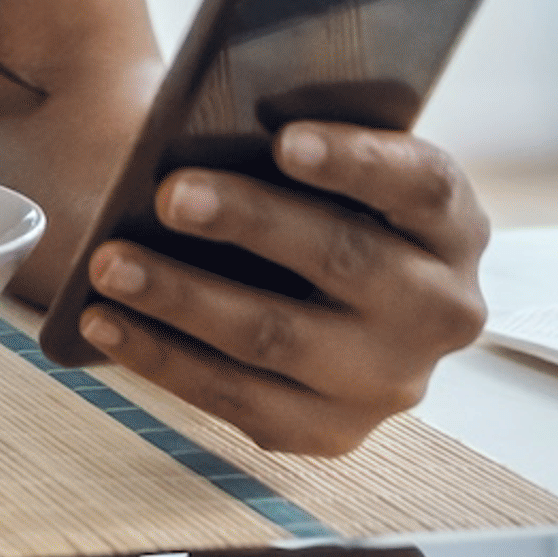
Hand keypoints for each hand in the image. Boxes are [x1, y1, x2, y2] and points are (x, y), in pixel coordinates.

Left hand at [73, 126, 489, 455]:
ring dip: (184, 298)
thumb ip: (303, 144)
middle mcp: (442, 311)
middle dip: (249, 222)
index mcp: (453, 226)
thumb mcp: (334, 168)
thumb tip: (217, 124)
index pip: (422, 185)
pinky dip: (163, 358)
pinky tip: (104, 323)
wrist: (324, 295)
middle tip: (169, 193)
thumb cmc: (315, 204)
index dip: (357, 161)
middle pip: (344, 259)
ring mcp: (392, 382)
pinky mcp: (335, 433)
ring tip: (110, 262)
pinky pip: (239, 399)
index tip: (284, 140)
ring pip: (281, 338)